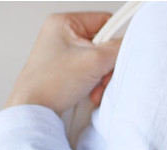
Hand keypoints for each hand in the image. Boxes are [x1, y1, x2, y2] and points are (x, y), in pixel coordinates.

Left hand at [5, 12, 121, 115]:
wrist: (34, 111)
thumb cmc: (50, 84)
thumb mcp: (93, 61)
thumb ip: (117, 48)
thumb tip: (132, 43)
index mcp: (64, 23)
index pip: (104, 21)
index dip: (115, 39)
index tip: (118, 55)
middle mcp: (63, 36)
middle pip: (103, 44)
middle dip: (108, 65)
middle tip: (104, 77)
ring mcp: (64, 54)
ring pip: (99, 61)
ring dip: (103, 78)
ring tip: (95, 89)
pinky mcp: (66, 71)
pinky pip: (92, 73)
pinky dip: (96, 85)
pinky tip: (90, 94)